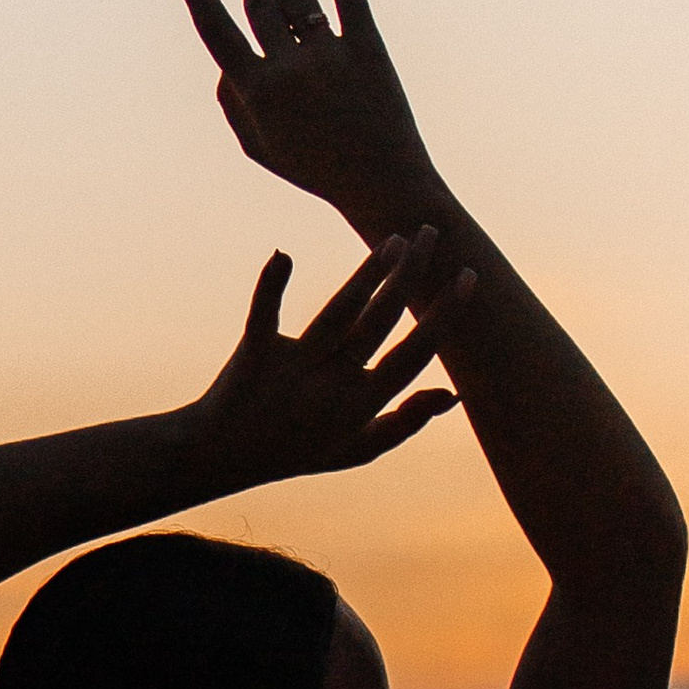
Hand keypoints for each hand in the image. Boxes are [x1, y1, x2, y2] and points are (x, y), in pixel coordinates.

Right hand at [168, 0, 437, 226]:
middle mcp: (290, 68)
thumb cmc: (317, 168)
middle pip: (260, 1)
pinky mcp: (368, 47)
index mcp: (258, 92)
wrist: (383, 182)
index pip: (213, 25)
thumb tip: (224, 62)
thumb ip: (232, 104)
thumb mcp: (260, 148)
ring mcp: (329, 55)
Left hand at [189, 232, 471, 489]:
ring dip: (368, 273)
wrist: (221, 457)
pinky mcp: (254, 356)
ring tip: (394, 238)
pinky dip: (271, 286)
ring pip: (338, 314)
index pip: (412, 355)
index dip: (443, 317)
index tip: (467, 277)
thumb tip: (455, 393)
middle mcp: (332, 387)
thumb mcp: (358, 449)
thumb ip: (406, 422)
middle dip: (410, 276)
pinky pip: (264, 317)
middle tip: (431, 231)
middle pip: (378, 323)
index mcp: (361, 407)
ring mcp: (293, 370)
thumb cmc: (299, 449)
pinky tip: (283, 254)